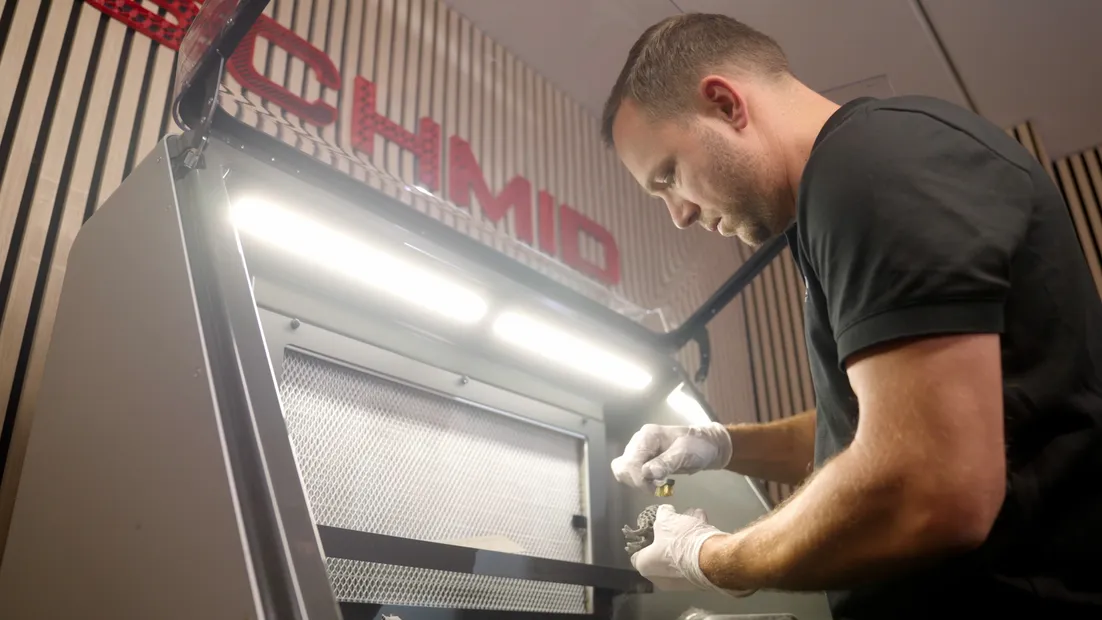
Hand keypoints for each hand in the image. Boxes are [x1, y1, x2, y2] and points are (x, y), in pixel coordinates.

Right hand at [610, 423, 732, 489]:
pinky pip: (631, 473)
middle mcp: (638, 442)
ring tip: (656, 486)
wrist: (707, 446)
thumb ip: (666, 462)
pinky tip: (653, 483)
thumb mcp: (685, 454)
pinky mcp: (642, 459)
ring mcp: (639, 450)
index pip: (630, 462)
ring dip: (637, 483)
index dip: (639, 479)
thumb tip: (647, 473)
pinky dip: (639, 481)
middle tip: (657, 488)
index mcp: (647, 436)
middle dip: (638, 482)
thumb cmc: (698, 446)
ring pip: (624, 471)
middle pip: (623, 467)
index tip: (655, 488)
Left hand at [630, 505, 754, 596]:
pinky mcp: (697, 581)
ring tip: (695, 517)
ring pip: (680, 554)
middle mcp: (660, 579)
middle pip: (662, 553)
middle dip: (671, 535)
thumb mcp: (666, 519)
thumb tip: (664, 511)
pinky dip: (698, 544)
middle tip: (677, 522)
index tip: (653, 529)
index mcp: (645, 566)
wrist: (711, 559)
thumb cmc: (680, 541)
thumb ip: (662, 513)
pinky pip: (694, 559)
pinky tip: (704, 525)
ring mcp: (680, 582)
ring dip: (687, 535)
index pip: (637, 554)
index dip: (645, 539)